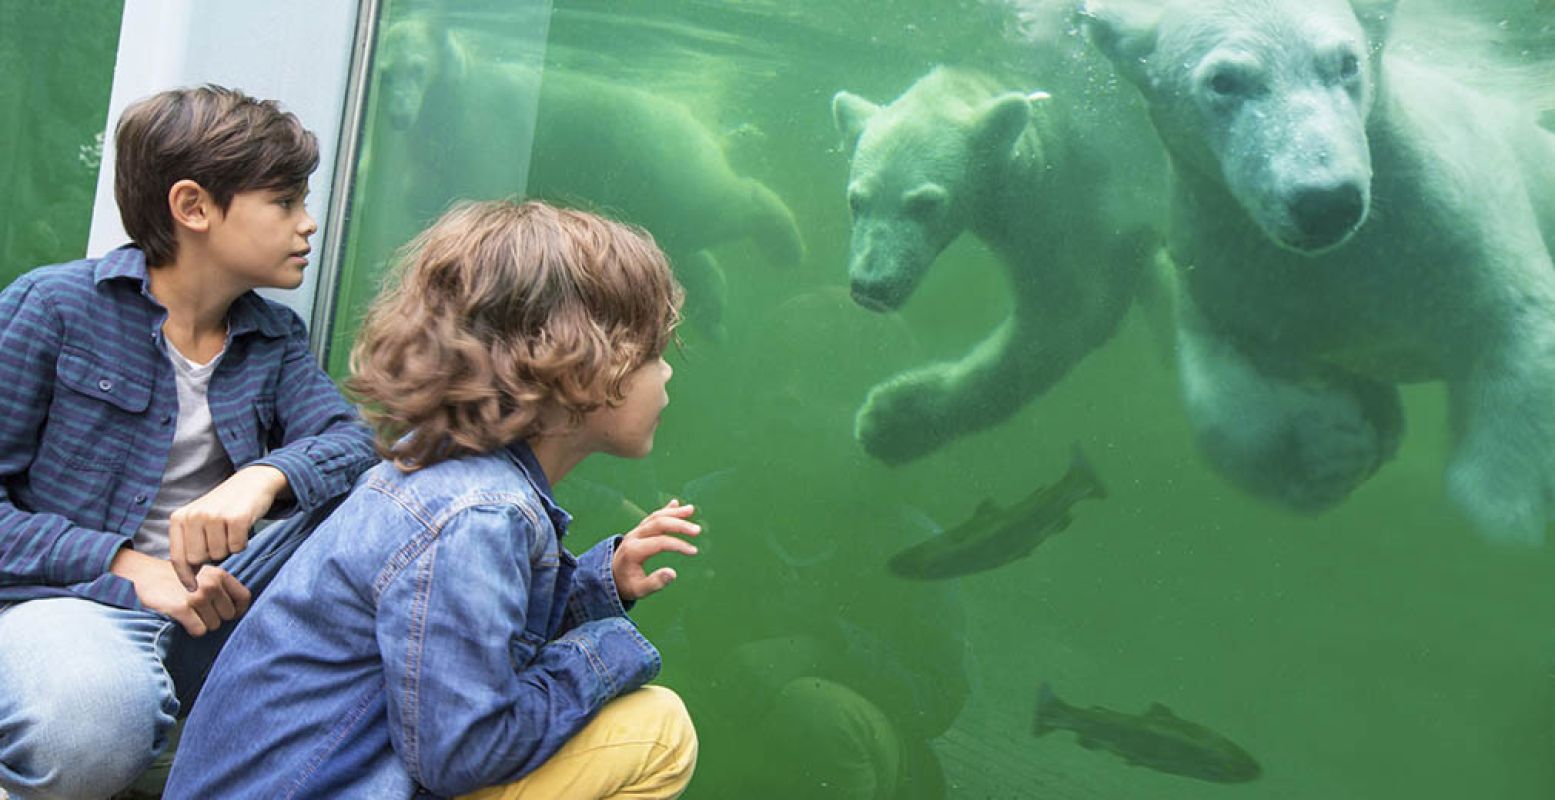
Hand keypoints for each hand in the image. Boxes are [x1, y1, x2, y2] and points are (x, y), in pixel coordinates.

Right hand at [108, 549, 250, 636]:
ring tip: (189, 614)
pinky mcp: (182, 608)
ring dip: (203, 624)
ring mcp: (197, 596)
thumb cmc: (177, 579)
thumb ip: (221, 587)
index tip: (227, 614)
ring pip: (214, 625)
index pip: (244, 597)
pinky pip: (199, 630)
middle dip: (215, 618)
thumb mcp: (203, 575)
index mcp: (220, 575)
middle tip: (199, 612)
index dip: (238, 610)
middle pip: (228, 615)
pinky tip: (183, 620)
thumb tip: (237, 610)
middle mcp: (211, 584)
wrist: (144, 576)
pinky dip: (192, 630)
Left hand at [169, 465, 287, 589]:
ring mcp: (214, 516)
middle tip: (220, 540)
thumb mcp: (199, 520)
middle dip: (211, 556)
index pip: (178, 557)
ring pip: (219, 555)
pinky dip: (242, 543)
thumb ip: (190, 544)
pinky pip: (237, 547)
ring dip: (228, 548)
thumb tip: (190, 578)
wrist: (251, 482)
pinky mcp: (235, 518)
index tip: (192, 588)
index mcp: (179, 518)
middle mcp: (193, 516)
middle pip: (198, 559)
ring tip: (230, 531)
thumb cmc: (224, 507)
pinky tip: (242, 528)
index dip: (185, 576)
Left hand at [612, 498, 700, 602]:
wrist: (609, 578)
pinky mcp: (638, 530)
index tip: (693, 551)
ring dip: (674, 513)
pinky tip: (675, 503)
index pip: (660, 542)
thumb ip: (655, 583)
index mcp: (633, 551)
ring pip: (656, 517)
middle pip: (658, 524)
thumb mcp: (639, 590)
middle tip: (697, 530)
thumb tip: (673, 573)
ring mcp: (635, 531)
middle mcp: (633, 537)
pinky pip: (652, 516)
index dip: (678, 545)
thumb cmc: (626, 585)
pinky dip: (665, 510)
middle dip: (679, 525)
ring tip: (691, 509)